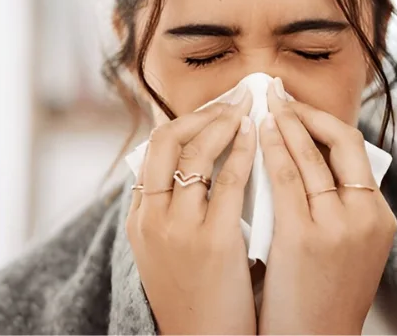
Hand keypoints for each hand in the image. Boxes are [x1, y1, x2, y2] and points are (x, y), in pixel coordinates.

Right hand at [126, 85, 256, 334]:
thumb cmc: (198, 299)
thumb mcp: (171, 252)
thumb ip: (181, 212)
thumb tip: (207, 170)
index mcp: (139, 220)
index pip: (152, 152)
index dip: (184, 123)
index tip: (211, 109)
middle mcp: (150, 219)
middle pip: (166, 140)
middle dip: (202, 112)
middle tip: (233, 99)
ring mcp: (178, 230)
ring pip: (196, 153)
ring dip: (224, 123)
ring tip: (248, 110)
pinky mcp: (211, 242)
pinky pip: (229, 181)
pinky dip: (243, 151)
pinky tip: (258, 138)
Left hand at [257, 78, 396, 334]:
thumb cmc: (321, 299)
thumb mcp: (345, 250)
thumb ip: (336, 208)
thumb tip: (309, 164)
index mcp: (379, 217)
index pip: (357, 151)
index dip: (325, 122)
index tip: (299, 107)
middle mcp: (367, 216)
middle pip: (342, 142)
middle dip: (307, 112)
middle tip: (278, 94)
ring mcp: (339, 227)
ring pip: (312, 156)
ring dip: (286, 123)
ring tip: (264, 106)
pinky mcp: (306, 238)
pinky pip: (286, 179)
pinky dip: (272, 151)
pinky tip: (257, 135)